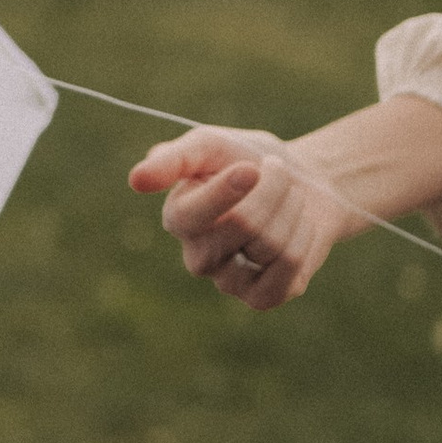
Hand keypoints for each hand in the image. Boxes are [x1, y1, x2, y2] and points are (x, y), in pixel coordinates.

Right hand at [127, 124, 363, 309]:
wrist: (304, 181)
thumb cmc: (248, 159)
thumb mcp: (210, 145)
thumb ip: (173, 159)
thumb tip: (136, 180)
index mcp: (178, 219)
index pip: (192, 216)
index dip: (225, 190)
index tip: (250, 168)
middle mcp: (197, 257)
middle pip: (244, 225)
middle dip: (274, 188)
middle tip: (279, 170)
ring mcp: (229, 282)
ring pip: (273, 245)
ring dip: (294, 208)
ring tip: (292, 197)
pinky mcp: (263, 297)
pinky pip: (292, 268)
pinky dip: (305, 238)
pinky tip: (299, 228)